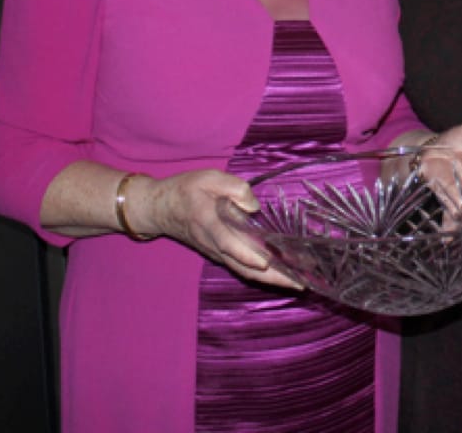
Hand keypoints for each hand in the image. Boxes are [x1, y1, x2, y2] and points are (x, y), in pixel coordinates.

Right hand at [137, 170, 303, 289]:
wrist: (161, 209)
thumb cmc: (185, 190)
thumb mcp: (207, 177)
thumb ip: (233, 187)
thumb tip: (254, 206)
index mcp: (208, 221)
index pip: (227, 241)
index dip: (246, 253)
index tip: (265, 262)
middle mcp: (213, 243)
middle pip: (243, 266)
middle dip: (271, 277)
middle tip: (300, 283)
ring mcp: (216, 252)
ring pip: (244, 271)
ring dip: (270, 280)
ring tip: (299, 283)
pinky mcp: (220, 254)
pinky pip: (242, 268)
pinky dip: (262, 274)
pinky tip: (281, 273)